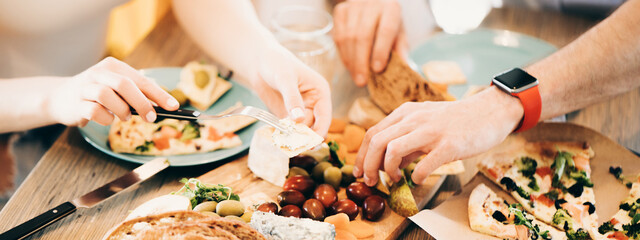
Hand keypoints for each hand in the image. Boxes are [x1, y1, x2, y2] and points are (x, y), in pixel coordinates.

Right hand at [47, 57, 178, 125]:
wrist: (60, 97)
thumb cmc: (98, 94)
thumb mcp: (117, 88)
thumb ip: (138, 92)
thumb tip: (164, 103)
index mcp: (114, 66)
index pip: (141, 80)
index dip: (159, 94)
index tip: (174, 106)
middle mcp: (99, 73)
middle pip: (125, 85)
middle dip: (142, 103)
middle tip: (151, 118)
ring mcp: (85, 86)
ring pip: (107, 95)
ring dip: (121, 110)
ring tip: (124, 117)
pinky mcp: (76, 102)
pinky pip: (94, 111)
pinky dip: (105, 118)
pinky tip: (106, 119)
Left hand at [249, 43, 331, 135]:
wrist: (259, 62)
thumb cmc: (276, 63)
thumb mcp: (285, 78)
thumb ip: (292, 99)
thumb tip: (299, 120)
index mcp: (320, 92)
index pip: (325, 116)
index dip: (320, 130)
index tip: (312, 143)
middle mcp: (314, 103)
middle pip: (315, 127)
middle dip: (306, 136)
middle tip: (295, 145)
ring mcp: (300, 111)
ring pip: (302, 131)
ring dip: (294, 137)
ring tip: (285, 141)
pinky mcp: (287, 116)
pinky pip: (289, 130)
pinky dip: (285, 136)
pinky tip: (279, 138)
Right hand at [333, 0, 407, 86]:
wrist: (373, 4)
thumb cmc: (388, 21)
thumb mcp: (399, 32)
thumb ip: (400, 48)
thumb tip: (404, 67)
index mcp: (391, 9)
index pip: (385, 30)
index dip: (380, 51)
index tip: (377, 69)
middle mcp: (372, 4)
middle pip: (363, 36)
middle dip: (361, 62)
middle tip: (362, 80)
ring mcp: (354, 6)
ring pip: (348, 37)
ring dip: (351, 61)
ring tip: (356, 76)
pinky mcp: (341, 11)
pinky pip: (338, 36)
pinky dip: (343, 54)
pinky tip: (349, 65)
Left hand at [353, 87, 524, 185]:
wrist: (490, 111)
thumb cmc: (456, 121)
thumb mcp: (426, 124)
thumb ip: (407, 141)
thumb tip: (390, 164)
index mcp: (406, 112)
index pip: (373, 133)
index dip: (361, 156)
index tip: (360, 172)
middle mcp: (414, 118)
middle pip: (376, 142)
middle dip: (367, 165)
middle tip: (371, 181)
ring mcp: (431, 131)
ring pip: (392, 150)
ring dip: (387, 170)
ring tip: (394, 179)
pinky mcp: (448, 145)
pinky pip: (423, 165)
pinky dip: (415, 177)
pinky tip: (418, 179)